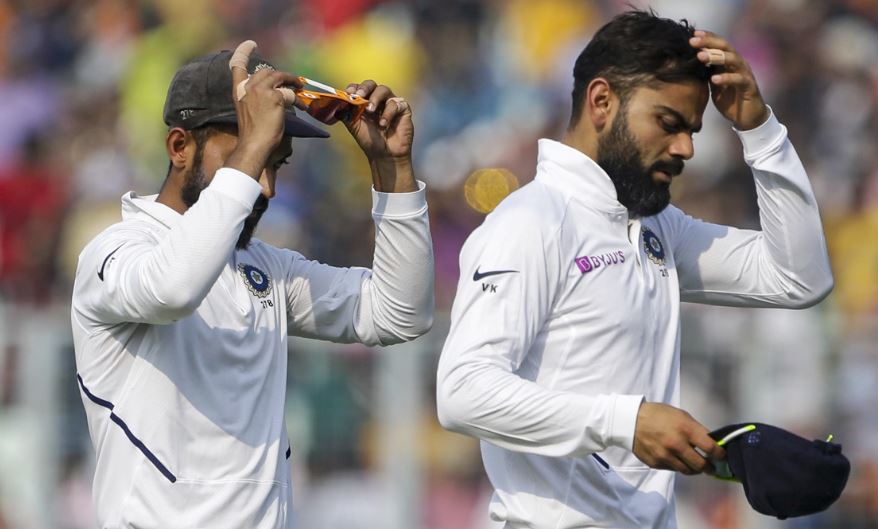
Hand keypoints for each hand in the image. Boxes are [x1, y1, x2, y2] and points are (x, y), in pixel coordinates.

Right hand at [225, 40, 303, 178]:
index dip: (243, 52)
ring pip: (279, 78)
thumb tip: (276, 91)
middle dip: (280, 75)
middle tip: (293, 81)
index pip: (237, 66)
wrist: (254, 144)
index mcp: (238, 91)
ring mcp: (261, 90)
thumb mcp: (249, 110)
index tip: (250, 44)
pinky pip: (290, 93)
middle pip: (266, 72)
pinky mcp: (275, 97)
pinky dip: (298, 100)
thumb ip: (256, 97)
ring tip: (300, 87)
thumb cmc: (253, 133)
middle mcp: (248, 87)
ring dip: (292, 81)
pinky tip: (302, 106)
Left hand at [344, 80, 416, 192]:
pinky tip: (383, 124)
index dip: (353, 88)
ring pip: (383, 90)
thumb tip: (337, 102)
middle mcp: (377, 100)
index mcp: (364, 102)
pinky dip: (388, 113)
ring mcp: (390, 103)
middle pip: (371, 84)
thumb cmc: (370, 140)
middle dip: (364, 88)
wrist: (385, 155)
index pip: (358, 88)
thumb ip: (346, 113)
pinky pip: (395, 103)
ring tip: (370, 110)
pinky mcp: (403, 108)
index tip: (349, 94)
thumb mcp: (354, 126)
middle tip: (359, 95)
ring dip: (375, 98)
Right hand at [633, 402, 724, 474]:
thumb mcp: (680, 415)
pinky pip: (673, 469)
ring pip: (688, 470)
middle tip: (711, 467)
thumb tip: (709, 444)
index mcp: (685, 428)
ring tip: (695, 466)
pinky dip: (677, 466)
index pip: (711, 448)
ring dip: (694, 469)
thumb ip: (695, 430)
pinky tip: (676, 459)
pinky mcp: (656, 463)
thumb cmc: (658, 414)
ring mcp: (665, 456)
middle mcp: (677, 444)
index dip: (720, 454)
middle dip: (709, 467)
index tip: (722, 456)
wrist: (630, 420)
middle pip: (701, 464)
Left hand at [690, 30, 768, 130]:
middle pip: (725, 47)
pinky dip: (726, 78)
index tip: (692, 35)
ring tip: (701, 56)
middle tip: (693, 41)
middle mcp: (738, 64)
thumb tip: (689, 62)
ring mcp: (745, 74)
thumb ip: (706, 72)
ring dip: (717, 57)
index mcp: (729, 62)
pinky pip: (739, 79)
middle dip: (709, 42)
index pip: (719, 45)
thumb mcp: (714, 84)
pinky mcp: (749, 87)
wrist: (747, 116)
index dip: (707, 38)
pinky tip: (714, 79)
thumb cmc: (729, 98)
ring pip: (733, 60)